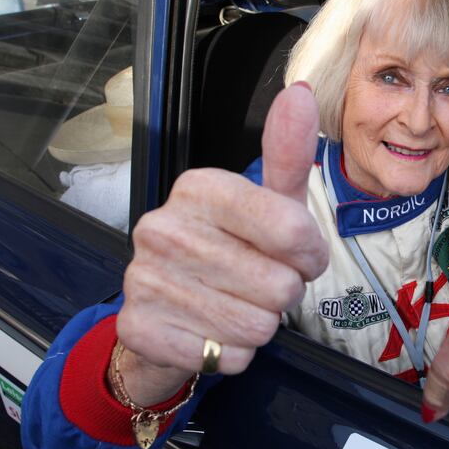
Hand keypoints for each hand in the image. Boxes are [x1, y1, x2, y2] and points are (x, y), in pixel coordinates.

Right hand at [116, 83, 328, 403]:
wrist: (166, 314)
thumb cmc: (229, 251)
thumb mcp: (266, 202)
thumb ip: (286, 153)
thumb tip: (302, 92)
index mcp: (198, 187)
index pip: (294, 231)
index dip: (310, 255)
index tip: (298, 256)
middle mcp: (162, 226)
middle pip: (280, 286)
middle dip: (283, 294)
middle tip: (258, 285)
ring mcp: (143, 278)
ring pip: (257, 325)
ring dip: (259, 325)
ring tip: (236, 307)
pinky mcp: (138, 328)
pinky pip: (227, 357)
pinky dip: (232, 354)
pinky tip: (212, 334)